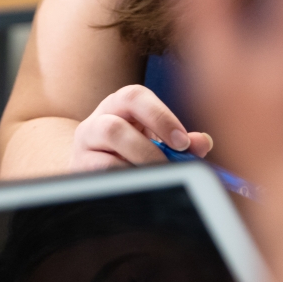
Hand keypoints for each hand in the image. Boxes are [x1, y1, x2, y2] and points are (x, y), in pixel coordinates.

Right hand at [68, 83, 214, 170]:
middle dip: (147, 147)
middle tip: (170, 164)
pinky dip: (125, 177)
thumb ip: (180, 141)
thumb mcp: (155, 140)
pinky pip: (101, 172)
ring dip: (137, 162)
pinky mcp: (79, 167)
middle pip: (114, 124)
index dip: (161, 117)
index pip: (134, 97)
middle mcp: (97, 119)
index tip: (182, 142)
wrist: (92, 167)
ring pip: (105, 147)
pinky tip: (139, 184)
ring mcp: (84, 144)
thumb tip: (203, 143)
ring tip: (155, 175)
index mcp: (119, 105)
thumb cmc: (130, 150)